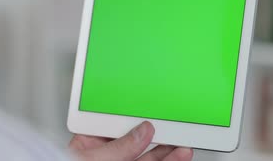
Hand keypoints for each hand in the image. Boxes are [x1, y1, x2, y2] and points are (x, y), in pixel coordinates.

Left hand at [69, 121, 192, 160]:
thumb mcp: (94, 159)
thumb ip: (119, 147)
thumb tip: (142, 131)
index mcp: (89, 143)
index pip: (116, 125)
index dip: (137, 119)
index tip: (155, 115)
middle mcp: (105, 156)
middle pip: (137, 142)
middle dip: (159, 136)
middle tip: (177, 131)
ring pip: (147, 159)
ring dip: (167, 153)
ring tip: (183, 148)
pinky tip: (175, 157)